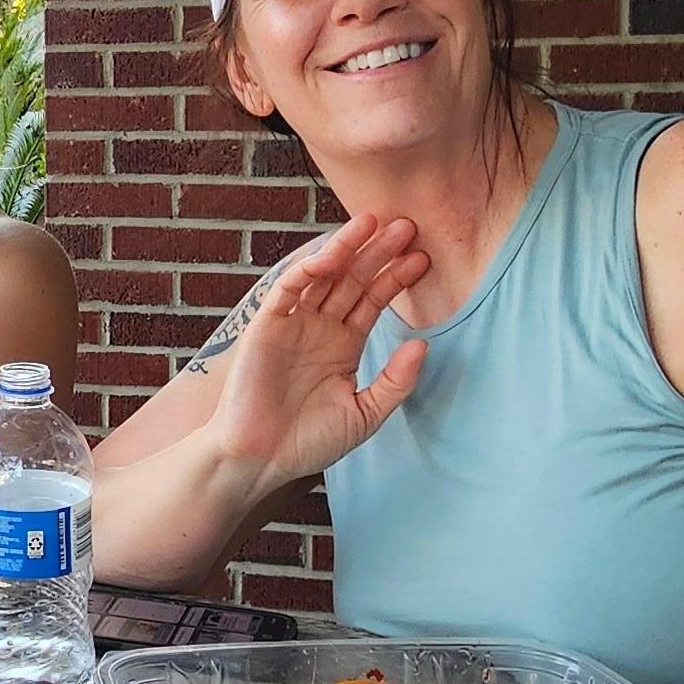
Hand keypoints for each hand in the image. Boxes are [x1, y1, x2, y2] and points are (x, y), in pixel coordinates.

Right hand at [209, 215, 430, 489]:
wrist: (260, 460)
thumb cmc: (308, 442)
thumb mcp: (365, 414)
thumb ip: (395, 381)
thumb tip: (423, 344)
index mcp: (343, 345)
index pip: (373, 301)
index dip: (396, 279)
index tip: (423, 259)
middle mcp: (320, 327)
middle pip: (354, 279)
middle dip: (379, 253)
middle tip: (408, 226)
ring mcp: (293, 323)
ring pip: (324, 275)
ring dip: (347, 248)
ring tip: (375, 223)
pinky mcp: (267, 325)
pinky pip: (288, 288)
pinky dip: (308, 269)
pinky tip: (333, 255)